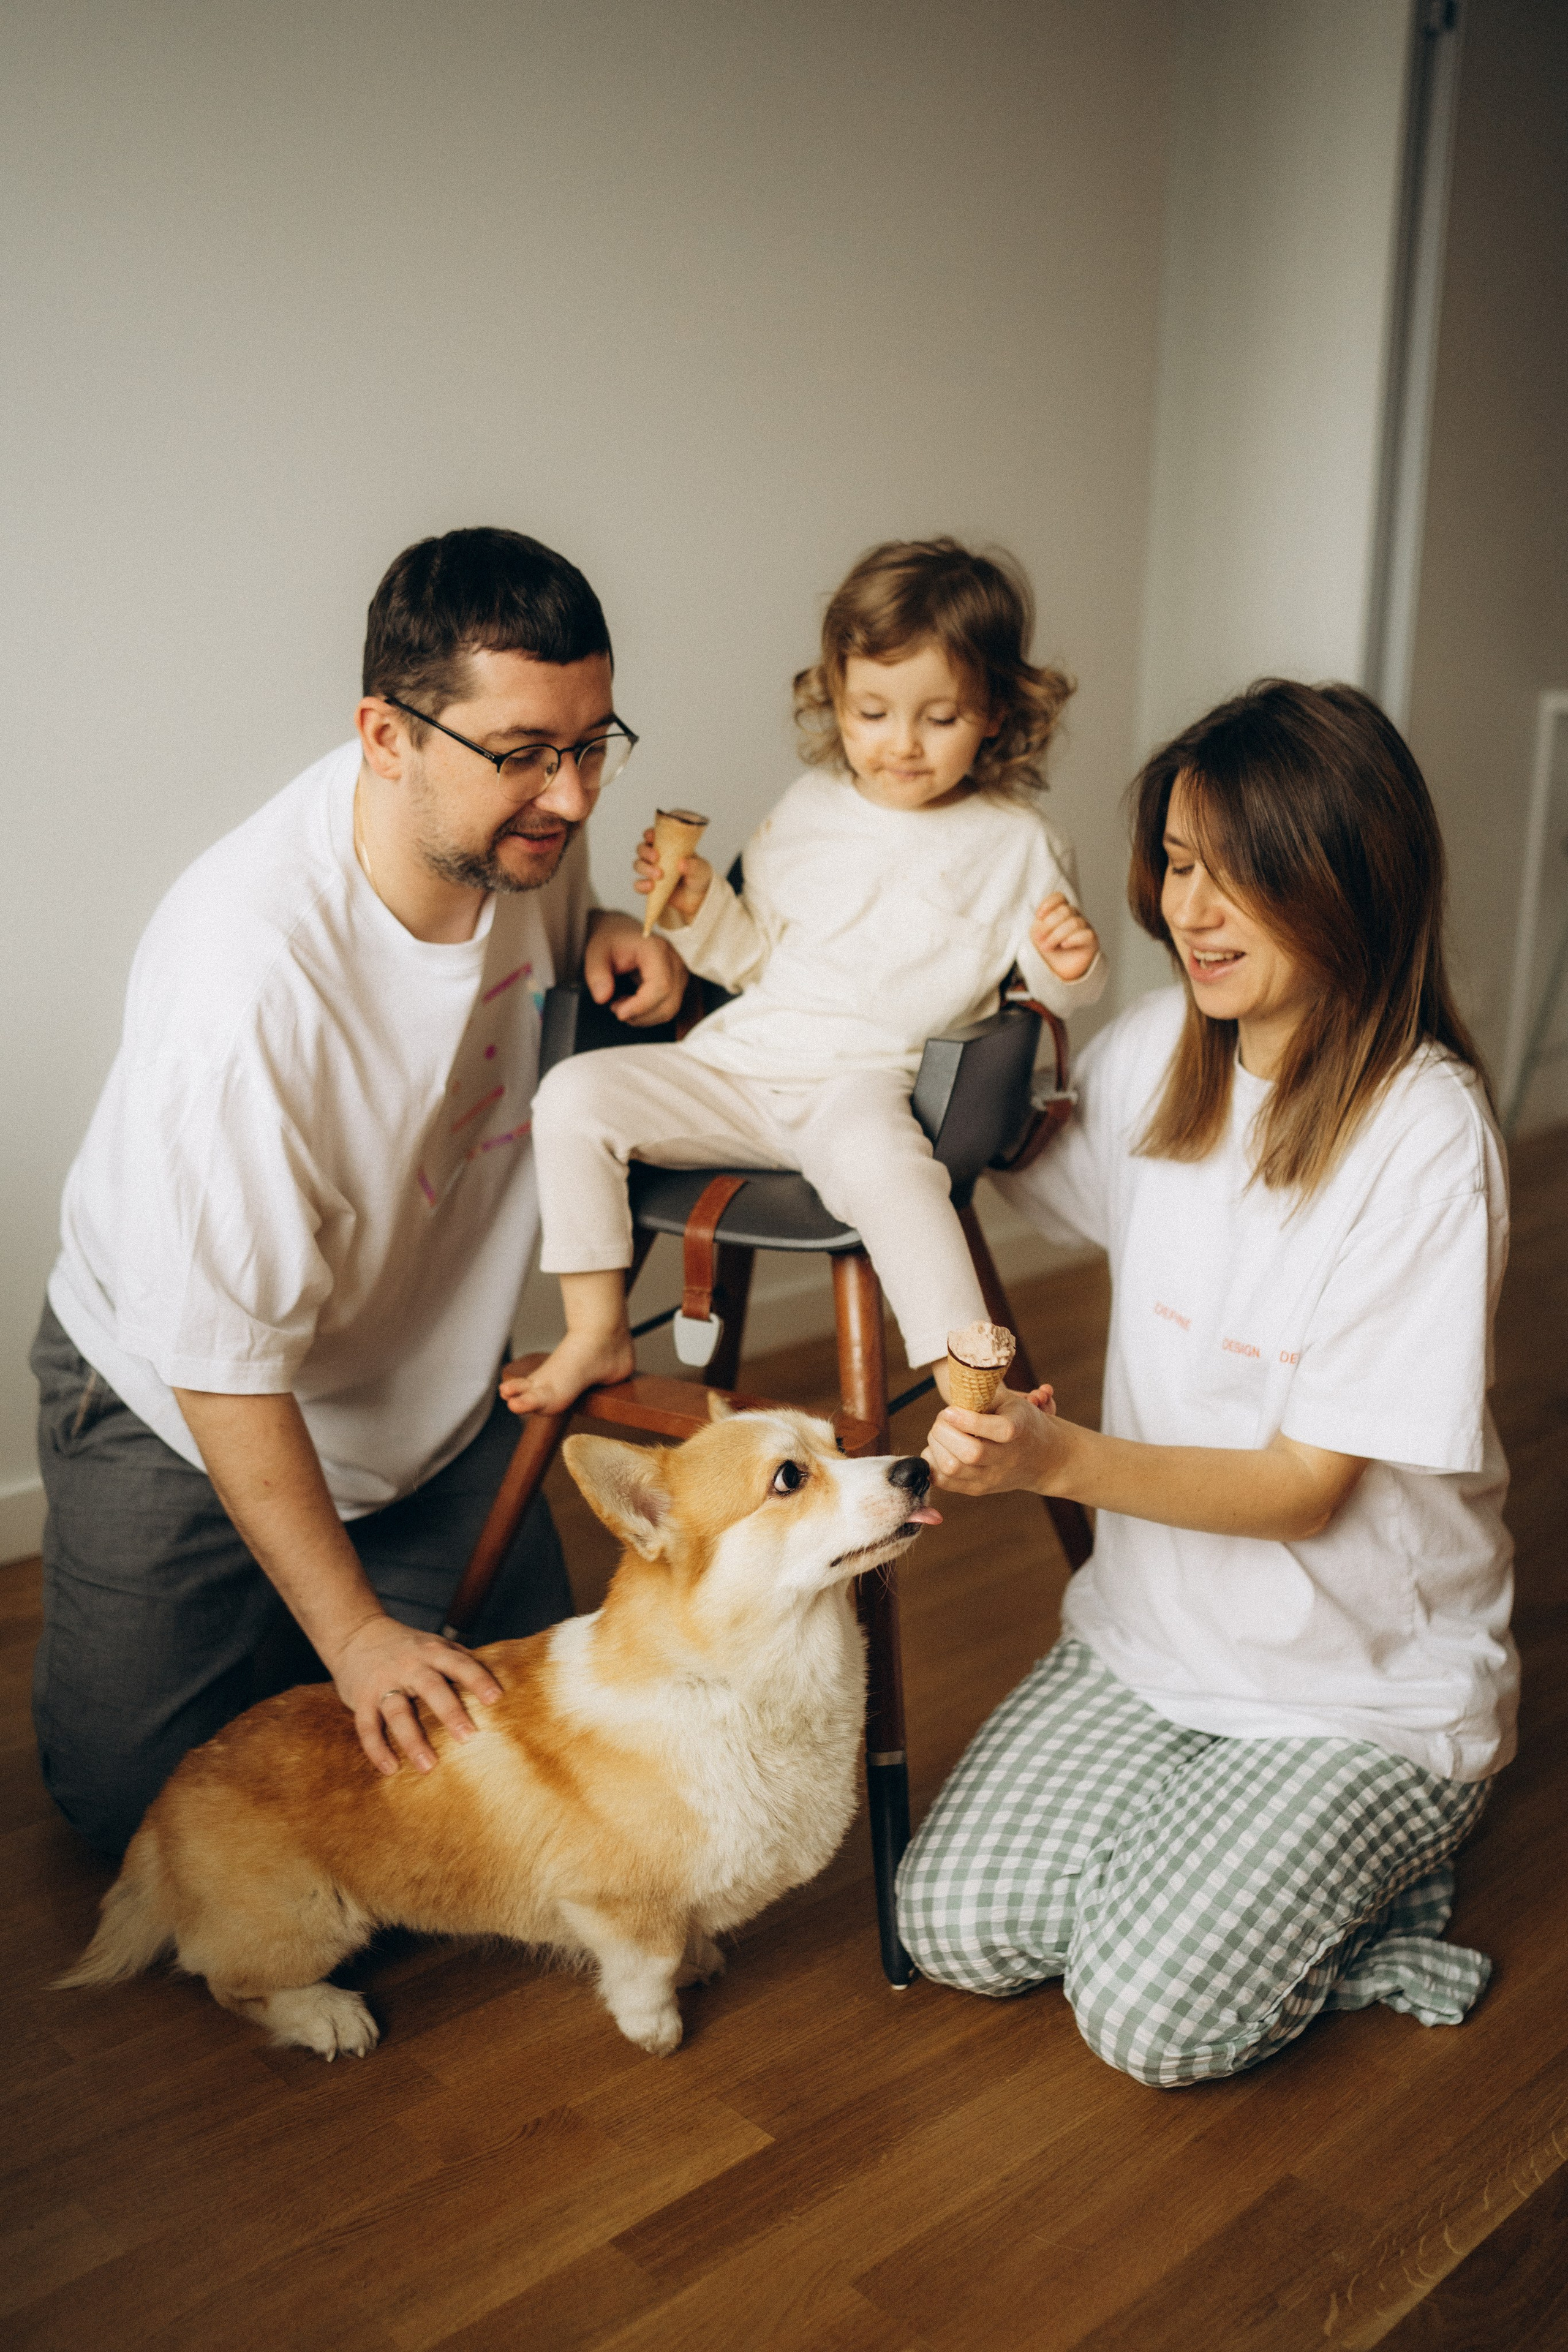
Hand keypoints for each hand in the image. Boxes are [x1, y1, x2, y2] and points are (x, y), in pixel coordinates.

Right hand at [330, 1613, 503, 1776]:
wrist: (355, 1634)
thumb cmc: (407, 1647)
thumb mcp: (434, 1645)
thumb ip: (461, 1661)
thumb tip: (505, 1680)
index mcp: (432, 1651)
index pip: (459, 1663)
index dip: (478, 1679)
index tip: (496, 1698)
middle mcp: (409, 1665)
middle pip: (430, 1687)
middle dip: (449, 1711)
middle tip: (469, 1737)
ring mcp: (383, 1682)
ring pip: (397, 1711)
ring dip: (412, 1739)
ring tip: (429, 1766)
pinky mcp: (360, 1699)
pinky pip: (367, 1726)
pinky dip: (377, 1749)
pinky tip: (390, 1769)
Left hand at [583, 909, 687, 1023]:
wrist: (621, 932)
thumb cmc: (611, 941)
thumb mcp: (596, 953)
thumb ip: (597, 975)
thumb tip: (602, 998)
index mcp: (656, 949)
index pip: (660, 986)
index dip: (641, 1006)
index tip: (619, 1013)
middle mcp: (674, 961)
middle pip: (668, 1004)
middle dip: (640, 1015)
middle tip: (615, 1006)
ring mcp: (680, 973)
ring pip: (669, 1010)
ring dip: (644, 1016)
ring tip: (622, 1003)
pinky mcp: (679, 982)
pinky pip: (669, 1008)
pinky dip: (649, 1013)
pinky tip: (633, 1003)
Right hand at [633, 829, 712, 928]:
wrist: (698, 898)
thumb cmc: (699, 877)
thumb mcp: (701, 869)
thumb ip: (694, 866)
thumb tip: (681, 863)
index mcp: (668, 845)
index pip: (653, 835)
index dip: (649, 834)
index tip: (651, 837)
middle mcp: (656, 856)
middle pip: (641, 849)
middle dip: (646, 852)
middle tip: (656, 858)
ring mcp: (651, 871)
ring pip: (638, 865)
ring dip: (645, 868)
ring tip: (659, 875)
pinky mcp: (649, 887)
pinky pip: (638, 885)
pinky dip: (641, 885)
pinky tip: (651, 887)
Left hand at [923, 1383, 1068, 1498]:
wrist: (1045, 1460)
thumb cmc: (1023, 1423)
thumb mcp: (1012, 1402)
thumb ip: (985, 1394)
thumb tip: (954, 1389)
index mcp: (1018, 1431)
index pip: (997, 1431)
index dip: (967, 1420)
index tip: (950, 1409)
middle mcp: (1007, 1459)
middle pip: (970, 1454)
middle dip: (944, 1432)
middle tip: (943, 1419)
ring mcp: (991, 1478)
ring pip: (952, 1469)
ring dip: (936, 1446)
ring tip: (940, 1433)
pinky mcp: (978, 1490)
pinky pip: (944, 1481)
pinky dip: (932, 1463)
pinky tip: (938, 1449)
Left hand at [1030, 892, 1099, 982]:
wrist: (1058, 971)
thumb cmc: (1048, 950)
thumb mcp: (1038, 935)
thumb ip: (1039, 924)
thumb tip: (1040, 919)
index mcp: (1061, 912)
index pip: (1060, 898)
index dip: (1050, 903)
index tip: (1038, 916)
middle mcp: (1075, 917)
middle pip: (1065, 911)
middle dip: (1049, 925)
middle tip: (1039, 939)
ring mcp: (1085, 927)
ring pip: (1074, 923)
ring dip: (1057, 935)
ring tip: (1047, 947)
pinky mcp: (1092, 941)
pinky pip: (1086, 934)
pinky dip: (1073, 939)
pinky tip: (1064, 945)